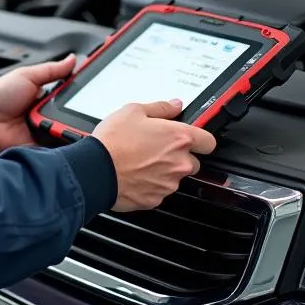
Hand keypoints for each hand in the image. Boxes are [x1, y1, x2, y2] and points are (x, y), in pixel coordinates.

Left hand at [0, 54, 77, 154]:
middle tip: (85, 110)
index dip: (84, 95)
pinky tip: (60, 136)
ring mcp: (46, 131)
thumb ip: (51, 70)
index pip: (73, 97)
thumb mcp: (27, 75)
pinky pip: (57, 147)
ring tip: (64, 121)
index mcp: (49, 98)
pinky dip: (60, 143)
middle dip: (80, 114)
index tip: (97, 91)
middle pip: (75, 116)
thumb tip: (72, 59)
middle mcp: (50, 115)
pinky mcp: (41, 148)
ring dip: (69, 127)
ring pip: (68, 131)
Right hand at [93, 99, 216, 211]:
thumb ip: (161, 108)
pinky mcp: (156, 199)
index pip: (209, 141)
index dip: (201, 139)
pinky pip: (159, 191)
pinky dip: (150, 184)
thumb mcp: (134, 111)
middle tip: (156, 148)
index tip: (193, 138)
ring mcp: (169, 183)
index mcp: (179, 138)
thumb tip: (175, 105)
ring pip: (174, 177)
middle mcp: (179, 163)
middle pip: (193, 162)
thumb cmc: (113, 141)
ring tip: (140, 160)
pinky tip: (135, 174)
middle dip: (178, 156)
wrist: (95, 170)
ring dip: (164, 171)